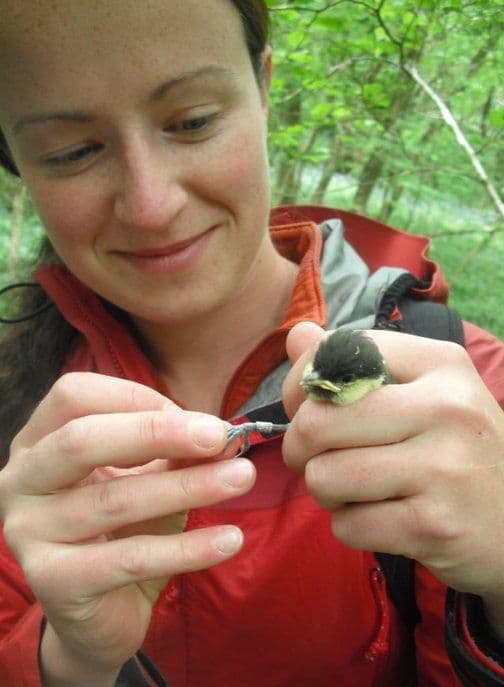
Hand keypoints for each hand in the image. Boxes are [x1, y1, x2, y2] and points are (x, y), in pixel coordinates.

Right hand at [0, 373, 254, 682]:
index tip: (193, 420)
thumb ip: (173, 449)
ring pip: (115, 500)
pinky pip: (130, 558)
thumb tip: (221, 431)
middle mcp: (21, 481)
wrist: (102, 611)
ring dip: (188, 486)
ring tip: (241, 478)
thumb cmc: (125, 529)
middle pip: (82, 439)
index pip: (74, 395)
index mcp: (38, 441)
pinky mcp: (53, 581)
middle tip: (220, 437)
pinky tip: (230, 539)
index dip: (138, 401)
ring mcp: (29, 532)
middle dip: (159, 432)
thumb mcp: (148, 476)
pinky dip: (187, 548)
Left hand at [282, 323, 503, 604]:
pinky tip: (381, 519)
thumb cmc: (459, 448)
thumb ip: (355, 361)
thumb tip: (298, 335)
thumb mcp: (425, 390)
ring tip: (356, 489)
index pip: (335, 355)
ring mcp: (443, 469)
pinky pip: (347, 526)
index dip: (302, 386)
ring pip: (324, 478)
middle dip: (300, 448)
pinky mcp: (435, 526)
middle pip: (317, 422)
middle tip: (318, 458)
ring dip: (326, 491)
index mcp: (439, 363)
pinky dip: (351, 527)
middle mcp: (445, 408)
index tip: (310, 408)